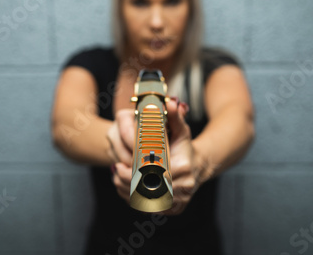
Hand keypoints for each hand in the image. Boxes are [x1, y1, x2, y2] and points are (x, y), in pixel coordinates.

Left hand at [108, 97, 205, 213]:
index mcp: (184, 169)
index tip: (121, 164)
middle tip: (116, 170)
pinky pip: (148, 207)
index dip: (136, 171)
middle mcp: (183, 189)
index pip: (153, 172)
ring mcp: (178, 202)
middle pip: (148, 188)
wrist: (196, 168)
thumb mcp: (181, 131)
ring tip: (117, 178)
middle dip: (128, 181)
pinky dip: (134, 199)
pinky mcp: (172, 210)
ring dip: (128, 191)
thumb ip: (175, 117)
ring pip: (146, 200)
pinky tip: (124, 188)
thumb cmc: (185, 148)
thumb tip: (169, 102)